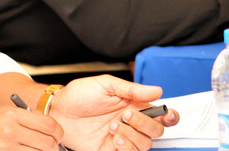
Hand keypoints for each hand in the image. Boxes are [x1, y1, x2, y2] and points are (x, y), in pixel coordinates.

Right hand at [0, 106, 63, 149]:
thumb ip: (22, 118)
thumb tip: (47, 126)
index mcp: (12, 115)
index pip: (49, 124)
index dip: (58, 133)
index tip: (58, 137)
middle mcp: (10, 131)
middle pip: (48, 143)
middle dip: (53, 148)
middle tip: (52, 149)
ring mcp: (5, 148)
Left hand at [50, 75, 175, 150]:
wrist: (58, 110)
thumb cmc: (79, 94)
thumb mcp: (106, 85)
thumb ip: (133, 89)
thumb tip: (158, 91)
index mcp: (134, 104)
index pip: (160, 114)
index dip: (170, 116)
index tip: (167, 115)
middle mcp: (131, 122)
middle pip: (156, 131)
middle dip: (145, 124)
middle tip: (126, 114)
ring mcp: (123, 138)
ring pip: (145, 144)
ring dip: (133, 135)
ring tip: (114, 126)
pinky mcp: (111, 150)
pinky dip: (127, 147)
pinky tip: (115, 138)